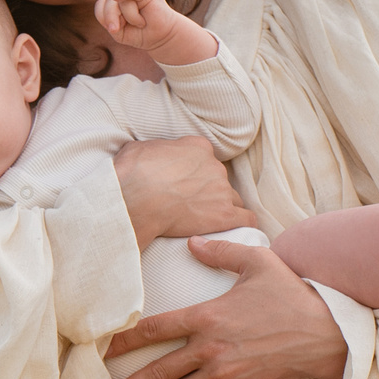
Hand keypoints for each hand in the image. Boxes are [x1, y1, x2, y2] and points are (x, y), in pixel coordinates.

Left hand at [93, 0, 209, 63]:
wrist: (161, 37)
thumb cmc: (139, 34)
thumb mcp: (119, 32)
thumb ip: (110, 19)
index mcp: (114, 4)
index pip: (100, 6)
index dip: (105, 18)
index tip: (115, 30)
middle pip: (107, 2)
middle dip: (111, 17)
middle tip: (122, 28)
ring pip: (121, 2)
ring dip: (131, 17)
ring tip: (142, 22)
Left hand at [108, 237, 346, 378]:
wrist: (325, 334)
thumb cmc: (292, 295)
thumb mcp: (258, 262)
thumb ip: (220, 252)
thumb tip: (192, 242)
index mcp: (208, 315)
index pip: (155, 328)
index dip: (126, 339)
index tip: (105, 348)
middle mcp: (210, 348)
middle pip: (159, 370)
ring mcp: (225, 373)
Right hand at [113, 136, 255, 248]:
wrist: (135, 199)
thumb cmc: (132, 173)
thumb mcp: (139, 148)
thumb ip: (156, 150)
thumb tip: (152, 156)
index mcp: (198, 147)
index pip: (205, 158)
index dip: (195, 172)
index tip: (184, 184)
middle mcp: (215, 166)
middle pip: (218, 179)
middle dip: (208, 191)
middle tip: (190, 205)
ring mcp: (222, 190)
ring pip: (232, 199)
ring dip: (221, 208)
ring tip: (205, 221)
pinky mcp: (225, 215)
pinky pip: (246, 218)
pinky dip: (243, 224)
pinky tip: (236, 230)